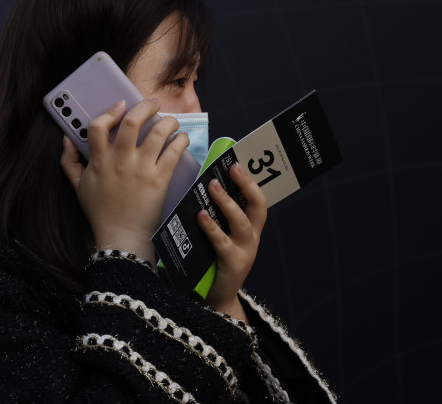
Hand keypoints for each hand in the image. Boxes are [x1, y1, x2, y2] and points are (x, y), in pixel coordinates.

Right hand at [61, 99, 189, 263]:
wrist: (121, 236)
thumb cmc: (100, 212)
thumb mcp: (78, 186)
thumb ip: (69, 161)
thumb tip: (66, 139)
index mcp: (99, 161)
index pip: (98, 126)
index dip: (110, 111)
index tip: (120, 105)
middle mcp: (120, 161)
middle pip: (132, 122)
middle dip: (145, 106)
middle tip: (152, 104)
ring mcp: (141, 169)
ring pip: (158, 132)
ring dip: (168, 121)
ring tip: (170, 121)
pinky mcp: (160, 179)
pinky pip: (174, 152)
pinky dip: (180, 140)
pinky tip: (181, 139)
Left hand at [197, 162, 266, 321]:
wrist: (217, 296)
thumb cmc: (214, 259)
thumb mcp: (219, 234)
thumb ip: (215, 215)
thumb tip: (199, 186)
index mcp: (250, 226)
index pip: (256, 199)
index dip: (250, 180)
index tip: (238, 161)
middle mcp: (251, 236)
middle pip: (257, 206)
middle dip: (246, 184)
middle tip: (233, 167)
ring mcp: (244, 250)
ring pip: (241, 222)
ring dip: (227, 202)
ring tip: (213, 186)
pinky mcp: (233, 264)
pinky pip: (222, 242)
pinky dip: (211, 227)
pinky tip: (201, 216)